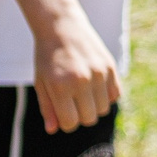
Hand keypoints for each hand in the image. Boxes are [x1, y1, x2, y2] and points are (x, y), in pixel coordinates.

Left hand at [32, 6, 119, 132]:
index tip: (63, 113)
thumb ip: (47, 107)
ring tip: (83, 94)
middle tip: (72, 103)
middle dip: (80, 115)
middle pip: (89, 118)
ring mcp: (99, 74)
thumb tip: (54, 130)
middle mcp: (82, 81)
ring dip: (94, 106)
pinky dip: (106, 96)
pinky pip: (115, 95)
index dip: (66, 122)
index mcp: (60, 86)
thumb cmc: (47, 56)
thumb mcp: (41, 82)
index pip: (71, 122)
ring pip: (104, 109)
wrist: (61, 26)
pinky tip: (95, 86)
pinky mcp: (111, 67)